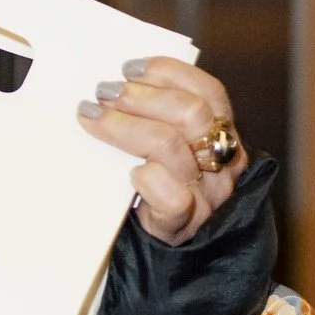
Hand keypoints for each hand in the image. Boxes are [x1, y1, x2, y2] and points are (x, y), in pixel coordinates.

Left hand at [78, 57, 245, 244]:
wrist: (158, 246)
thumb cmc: (154, 187)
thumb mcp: (161, 145)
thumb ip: (154, 116)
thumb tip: (111, 82)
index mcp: (221, 135)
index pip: (209, 91)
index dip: (169, 73)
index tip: (129, 67)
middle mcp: (221, 162)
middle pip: (190, 113)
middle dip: (141, 96)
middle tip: (103, 92)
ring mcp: (206, 195)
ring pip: (171, 146)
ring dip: (125, 126)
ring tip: (93, 117)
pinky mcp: (183, 224)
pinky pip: (171, 195)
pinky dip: (147, 179)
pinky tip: (128, 174)